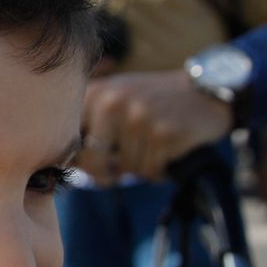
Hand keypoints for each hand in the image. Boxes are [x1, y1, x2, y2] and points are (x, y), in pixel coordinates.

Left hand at [79, 71, 232, 184]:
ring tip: (151, 150)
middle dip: (102, 175)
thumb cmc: (152, 102)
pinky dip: (157, 171)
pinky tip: (167, 154)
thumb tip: (61, 163)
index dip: (77, 161)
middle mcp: (113, 102)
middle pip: (92, 161)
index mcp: (95, 93)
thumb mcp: (114, 98)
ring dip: (138, 169)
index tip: (87, 165)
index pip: (69, 142)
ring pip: (125, 169)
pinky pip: (149, 171)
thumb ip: (85, 123)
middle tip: (113, 175)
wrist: (205, 90)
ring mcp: (139, 117)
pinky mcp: (164, 134)